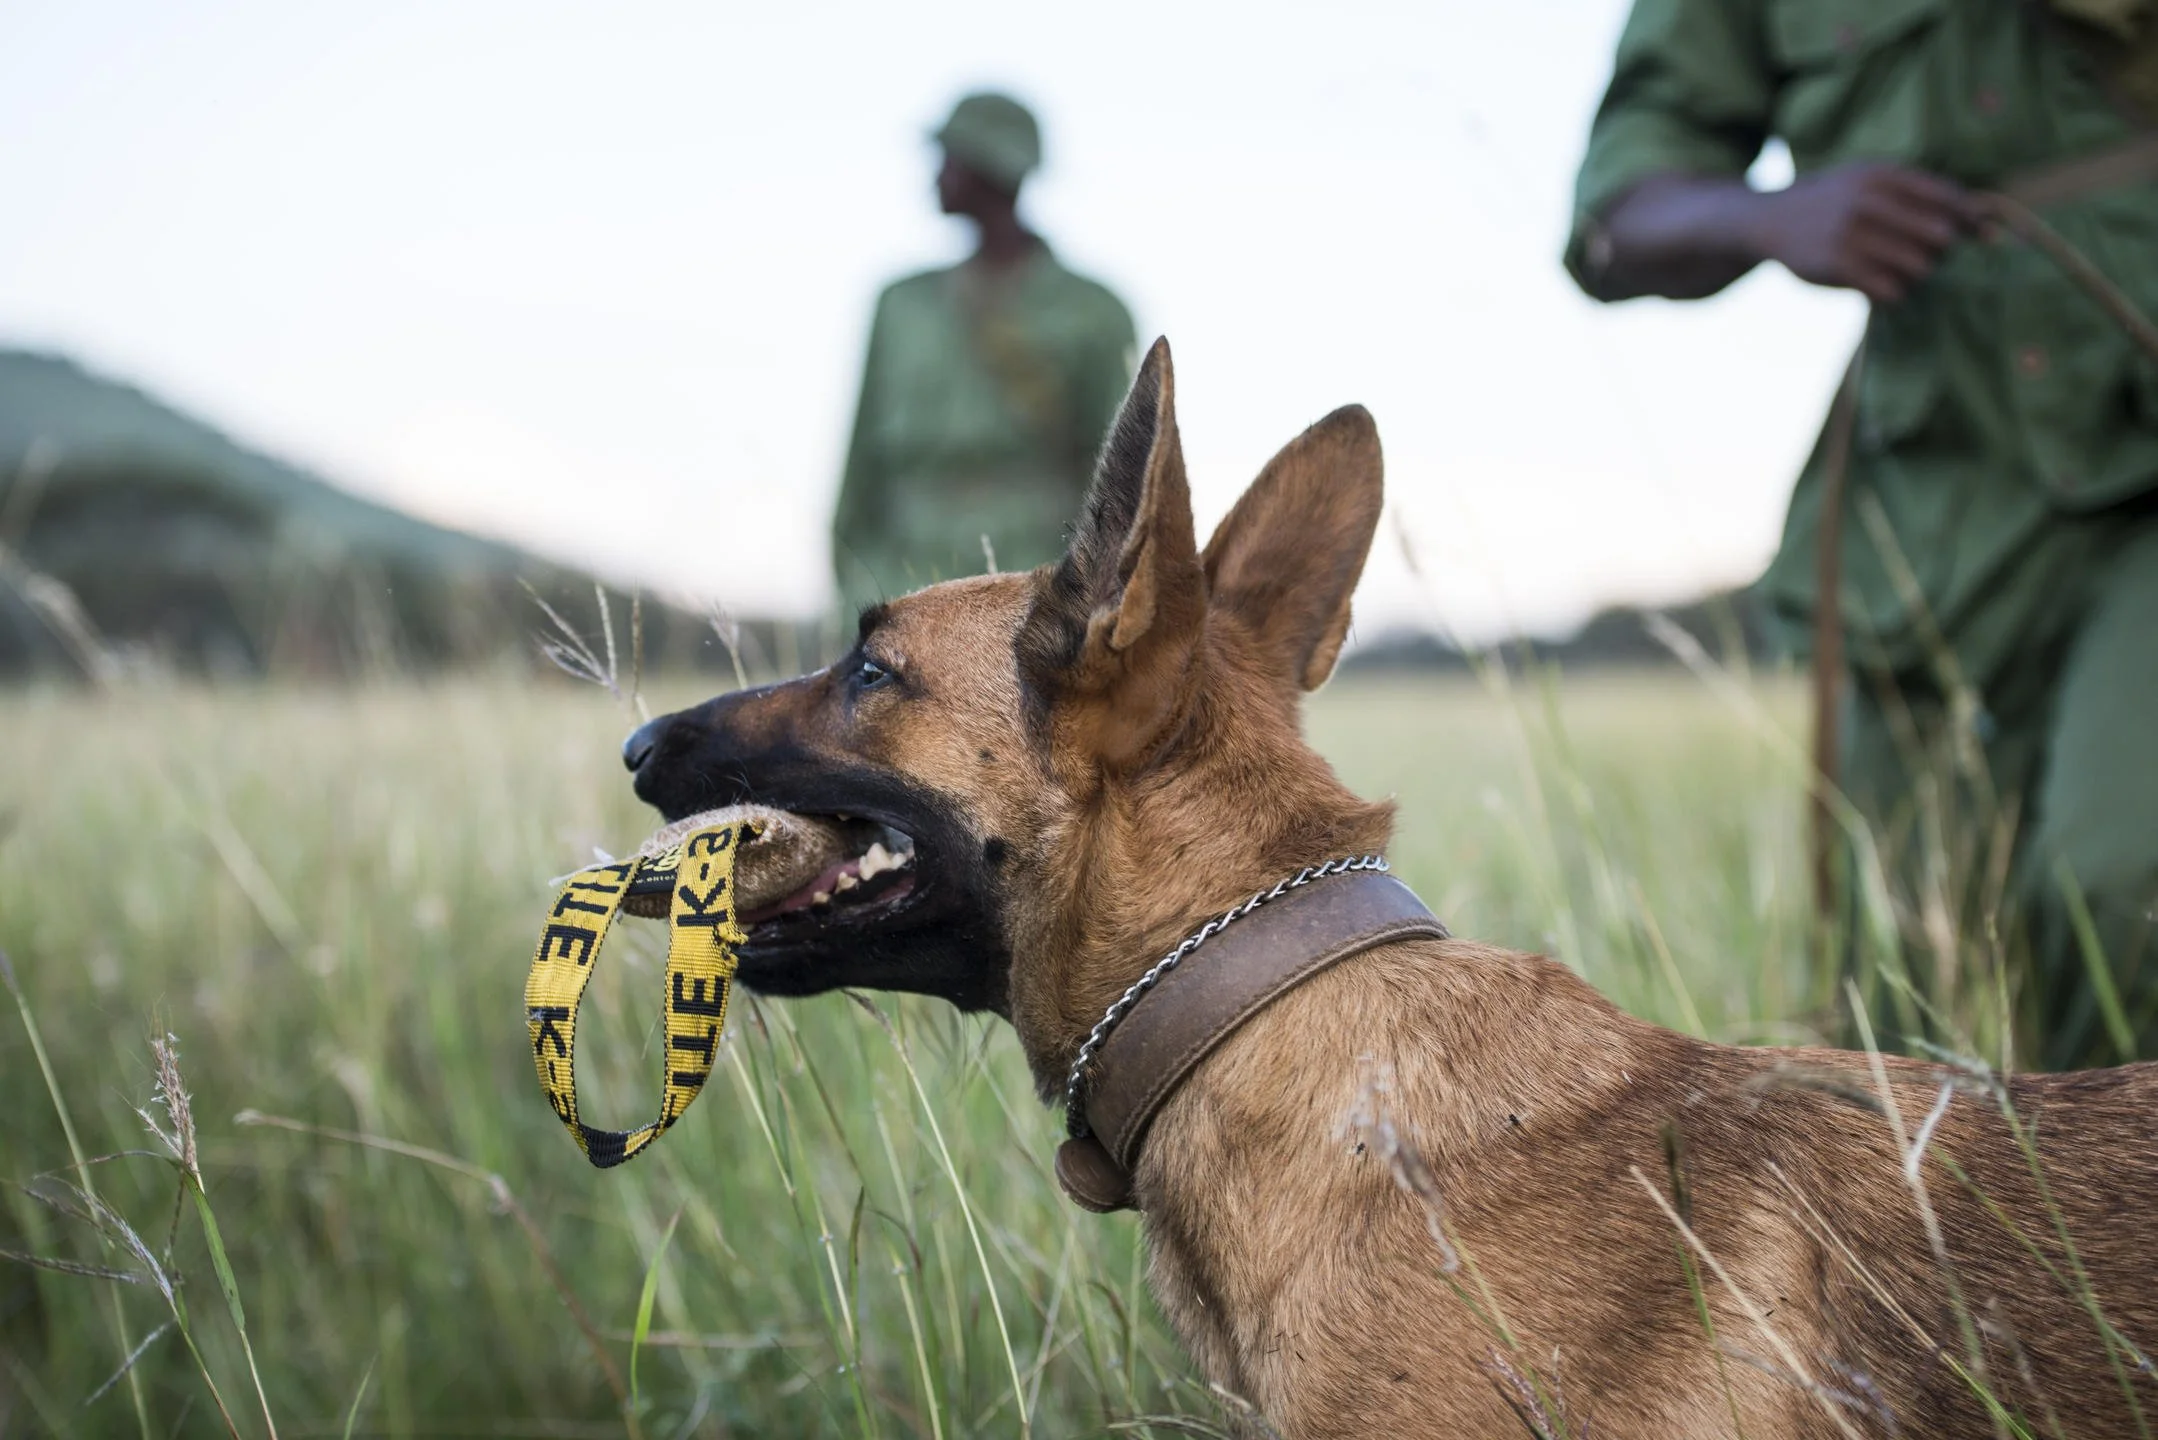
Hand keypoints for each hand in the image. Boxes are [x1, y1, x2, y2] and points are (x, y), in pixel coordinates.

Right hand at [1751, 162, 1981, 303]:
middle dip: (1942, 251)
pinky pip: (1890, 289)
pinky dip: (1894, 292)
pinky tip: (1882, 285)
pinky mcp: (1837, 266)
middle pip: (1939, 235)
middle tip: (1929, 254)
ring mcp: (1851, 234)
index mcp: (1882, 175)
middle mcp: (1868, 201)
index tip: (1984, 234)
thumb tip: (1984, 217)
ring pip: (1918, 266)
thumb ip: (1918, 192)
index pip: (1947, 197)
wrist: (1768, 220)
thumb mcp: (1868, 180)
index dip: (1971, 218)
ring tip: (1902, 271)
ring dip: (1918, 274)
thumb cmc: (1832, 201)